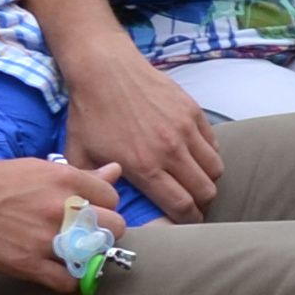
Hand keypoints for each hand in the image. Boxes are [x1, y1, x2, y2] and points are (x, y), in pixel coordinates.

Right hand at [0, 155, 131, 289]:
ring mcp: (46, 238)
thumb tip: (114, 171)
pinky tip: (59, 272)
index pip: (112, 196)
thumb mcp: (36, 168)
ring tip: (74, 252)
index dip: (103, 205)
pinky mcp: (29, 264)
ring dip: (89, 256)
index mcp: (64, 180)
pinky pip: (68, 281)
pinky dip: (69, 280)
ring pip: (96, 254)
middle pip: (114, 226)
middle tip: (87, 233)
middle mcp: (61, 208)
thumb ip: (78, 175)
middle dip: (104, 231)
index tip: (91, 211)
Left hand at [54, 36, 220, 219]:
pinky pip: (213, 144)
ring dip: (208, 181)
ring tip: (196, 183)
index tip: (185, 225)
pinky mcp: (193, 111)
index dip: (188, 222)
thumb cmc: (90, 112)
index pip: (181, 206)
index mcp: (144, 166)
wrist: (104, 69)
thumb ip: (91, 184)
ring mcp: (185, 129)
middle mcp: (170, 150)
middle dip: (201, 206)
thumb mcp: (79, 153)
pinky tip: (195, 158)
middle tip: (193, 208)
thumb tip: (97, 209)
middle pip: (205, 191)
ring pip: (215, 169)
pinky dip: (208, 156)